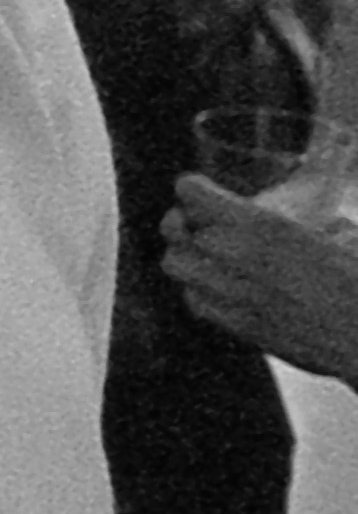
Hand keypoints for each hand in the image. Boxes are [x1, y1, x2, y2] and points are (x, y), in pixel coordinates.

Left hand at [165, 173, 357, 381]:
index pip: (190, 192)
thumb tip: (300, 218)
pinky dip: (198, 289)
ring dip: (185, 254)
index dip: (193, 189)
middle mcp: (234, 254)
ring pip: (174, 263)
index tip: (201, 192)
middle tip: (198, 223)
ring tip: (205, 254)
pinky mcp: (235, 324)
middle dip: (184, 222)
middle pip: (173, 228)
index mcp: (260, 225)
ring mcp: (229, 292)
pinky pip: (193, 299)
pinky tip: (220, 287)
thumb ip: (307, 220)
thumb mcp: (341, 233)